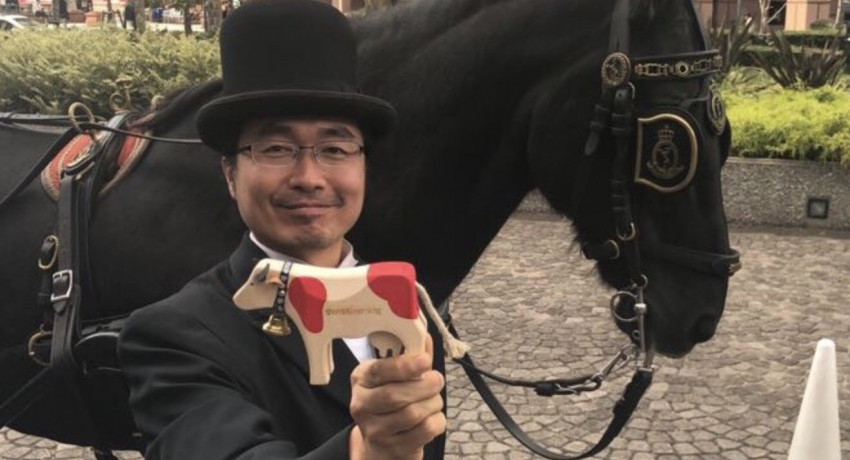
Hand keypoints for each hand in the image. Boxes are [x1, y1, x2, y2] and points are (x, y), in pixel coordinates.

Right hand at [349, 335, 445, 459]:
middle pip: (396, 395)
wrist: (381, 443)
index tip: (425, 361)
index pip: (378, 371)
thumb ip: (410, 355)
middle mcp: (361, 405)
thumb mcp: (395, 376)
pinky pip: (425, 431)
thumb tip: (424, 335)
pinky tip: (433, 416)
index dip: (404, 366)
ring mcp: (375, 430)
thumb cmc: (392, 400)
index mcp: (361, 379)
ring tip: (434, 399)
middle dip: (425, 385)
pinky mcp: (393, 448)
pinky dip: (437, 420)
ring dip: (433, 403)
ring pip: (413, 413)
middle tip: (437, 380)